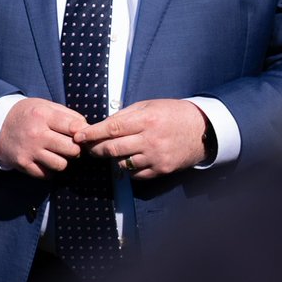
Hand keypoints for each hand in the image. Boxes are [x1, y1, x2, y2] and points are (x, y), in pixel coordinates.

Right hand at [0, 98, 86, 177]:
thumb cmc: (26, 115)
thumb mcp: (44, 105)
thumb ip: (66, 114)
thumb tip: (86, 128)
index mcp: (43, 115)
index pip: (75, 127)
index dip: (82, 133)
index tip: (79, 134)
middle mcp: (37, 133)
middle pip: (72, 149)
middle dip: (75, 149)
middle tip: (70, 146)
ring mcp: (30, 150)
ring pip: (61, 164)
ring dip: (63, 161)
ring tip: (57, 153)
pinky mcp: (23, 164)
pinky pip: (47, 174)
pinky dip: (49, 170)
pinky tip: (45, 160)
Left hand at [74, 99, 207, 178]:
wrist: (203, 130)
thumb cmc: (172, 113)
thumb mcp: (149, 106)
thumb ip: (125, 115)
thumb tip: (102, 125)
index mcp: (146, 120)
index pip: (112, 128)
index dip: (92, 133)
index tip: (79, 136)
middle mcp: (150, 140)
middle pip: (113, 149)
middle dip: (95, 149)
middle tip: (87, 147)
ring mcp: (157, 157)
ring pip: (123, 163)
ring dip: (112, 159)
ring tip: (110, 151)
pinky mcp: (163, 170)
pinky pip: (136, 174)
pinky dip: (128, 168)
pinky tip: (128, 159)